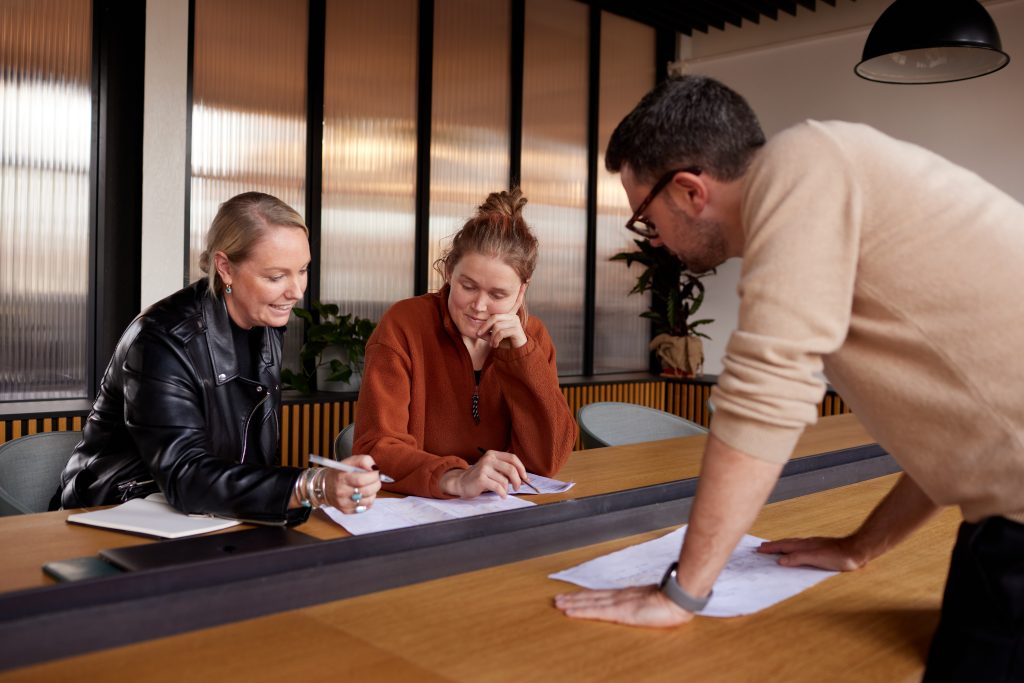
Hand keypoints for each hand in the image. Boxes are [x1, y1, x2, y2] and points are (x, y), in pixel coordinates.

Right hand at [323, 455, 380, 513]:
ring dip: (373, 492)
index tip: (375, 472)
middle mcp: (341, 491)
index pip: (361, 479)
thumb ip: (364, 460)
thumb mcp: (350, 461)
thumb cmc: (341, 472)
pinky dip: (369, 500)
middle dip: (376, 484)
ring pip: (368, 500)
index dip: (373, 476)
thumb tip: (375, 468)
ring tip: (369, 486)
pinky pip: (365, 507)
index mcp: (341, 477)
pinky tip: (364, 494)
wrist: (325, 486)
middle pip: (366, 491)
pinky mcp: (346, 511)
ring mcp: (343, 503)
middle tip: (375, 479)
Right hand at [439, 450, 527, 497]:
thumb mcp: (493, 469)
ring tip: (503, 491)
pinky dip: (502, 493)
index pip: (512, 458)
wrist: (461, 482)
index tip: (525, 478)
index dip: (521, 468)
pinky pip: (498, 487)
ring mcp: (484, 468)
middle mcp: (489, 459)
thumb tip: (524, 477)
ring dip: (507, 489)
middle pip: (511, 469)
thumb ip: (505, 470)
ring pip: (504, 480)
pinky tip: (502, 495)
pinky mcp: (481, 478)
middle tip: (517, 487)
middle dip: (517, 480)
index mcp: (493, 454)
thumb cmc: (480, 477)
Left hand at [477, 285, 527, 348]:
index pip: (515, 302)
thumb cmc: (504, 342)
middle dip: (485, 326)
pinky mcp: (516, 330)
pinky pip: (501, 332)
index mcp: (509, 315)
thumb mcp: (493, 334)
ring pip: (497, 326)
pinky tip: (495, 345)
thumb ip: (487, 330)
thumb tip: (477, 331)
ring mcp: (515, 323)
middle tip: (478, 334)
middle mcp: (513, 317)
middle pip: (494, 317)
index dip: (520, 293)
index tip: (525, 283)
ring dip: (491, 336)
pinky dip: (495, 340)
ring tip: (491, 343)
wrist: (514, 353)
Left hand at [554, 585, 693, 627]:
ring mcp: (618, 602)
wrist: (678, 599)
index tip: (572, 596)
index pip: (601, 595)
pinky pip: (596, 611)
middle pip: (592, 596)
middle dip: (574, 598)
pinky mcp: (620, 611)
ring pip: (590, 602)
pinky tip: (570, 612)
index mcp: (627, 595)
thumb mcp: (654, 602)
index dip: (585, 595)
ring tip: (559, 603)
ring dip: (573, 603)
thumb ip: (645, 602)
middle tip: (558, 599)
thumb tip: (644, 605)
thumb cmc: (671, 602)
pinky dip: (581, 611)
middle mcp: (619, 596)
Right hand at [757, 535, 866, 571]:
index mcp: (804, 546)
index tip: (758, 550)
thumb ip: (798, 558)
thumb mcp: (816, 559)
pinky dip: (793, 548)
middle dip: (773, 545)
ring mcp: (814, 545)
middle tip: (761, 548)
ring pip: (794, 544)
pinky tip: (797, 550)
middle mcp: (807, 543)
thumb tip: (780, 560)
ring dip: (782, 546)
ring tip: (775, 547)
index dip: (771, 548)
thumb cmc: (839, 556)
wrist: (857, 550)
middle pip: (786, 543)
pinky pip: (801, 547)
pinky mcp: (821, 548)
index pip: (783, 546)